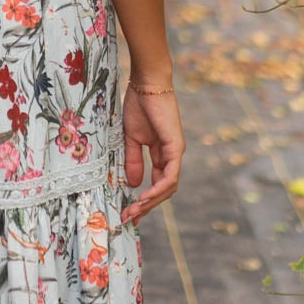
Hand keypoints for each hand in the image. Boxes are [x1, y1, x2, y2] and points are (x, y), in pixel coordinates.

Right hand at [120, 84, 183, 223]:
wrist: (146, 84)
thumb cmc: (138, 106)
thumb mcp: (130, 138)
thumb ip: (133, 161)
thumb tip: (133, 184)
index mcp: (161, 154)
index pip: (157, 183)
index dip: (144, 200)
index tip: (128, 212)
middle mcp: (171, 156)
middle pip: (163, 190)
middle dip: (146, 206)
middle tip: (129, 218)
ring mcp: (175, 152)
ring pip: (168, 187)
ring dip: (151, 201)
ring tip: (135, 210)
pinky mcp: (175, 147)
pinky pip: (170, 175)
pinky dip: (158, 189)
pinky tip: (145, 197)